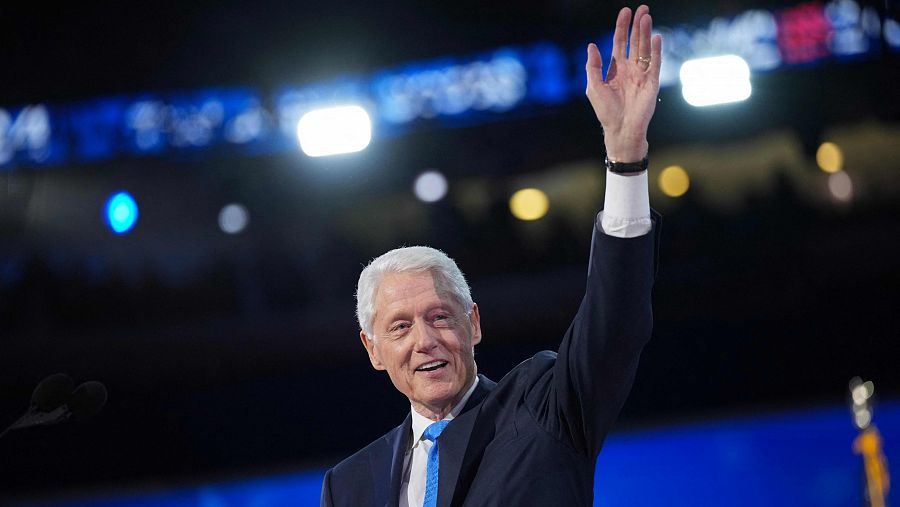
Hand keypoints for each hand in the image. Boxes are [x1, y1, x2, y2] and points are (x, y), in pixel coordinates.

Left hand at [585, 5, 661, 161]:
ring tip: (647, 17)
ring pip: (645, 49)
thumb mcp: (593, 87)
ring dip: (646, 33)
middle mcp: (630, 69)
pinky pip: (654, 63)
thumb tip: (592, 45)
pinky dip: (655, 51)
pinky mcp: (651, 83)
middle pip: (634, 42)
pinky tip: (656, 37)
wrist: (621, 129)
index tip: (625, 12)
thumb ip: (593, 66)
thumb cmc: (605, 111)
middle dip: (637, 25)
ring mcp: (642, 74)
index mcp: (616, 69)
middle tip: (642, 9)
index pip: (620, 42)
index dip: (622, 27)